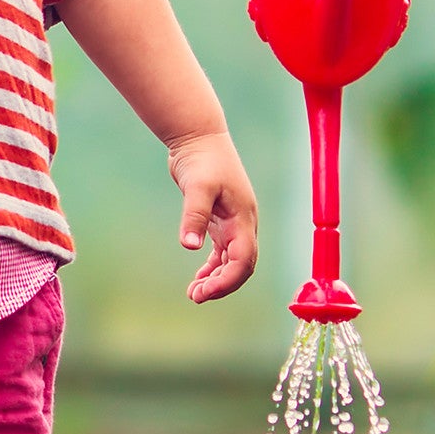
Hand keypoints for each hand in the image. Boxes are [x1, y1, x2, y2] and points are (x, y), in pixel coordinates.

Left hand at [168, 129, 257, 301]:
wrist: (199, 137)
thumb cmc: (202, 158)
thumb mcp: (197, 186)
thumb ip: (194, 215)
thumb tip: (190, 246)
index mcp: (243, 218)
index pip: (244, 260)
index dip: (228, 281)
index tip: (205, 292)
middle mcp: (243, 223)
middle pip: (241, 265)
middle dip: (222, 285)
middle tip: (195, 296)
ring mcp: (233, 222)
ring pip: (231, 260)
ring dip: (216, 279)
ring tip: (194, 293)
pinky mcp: (220, 219)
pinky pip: (222, 251)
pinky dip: (212, 266)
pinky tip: (198, 277)